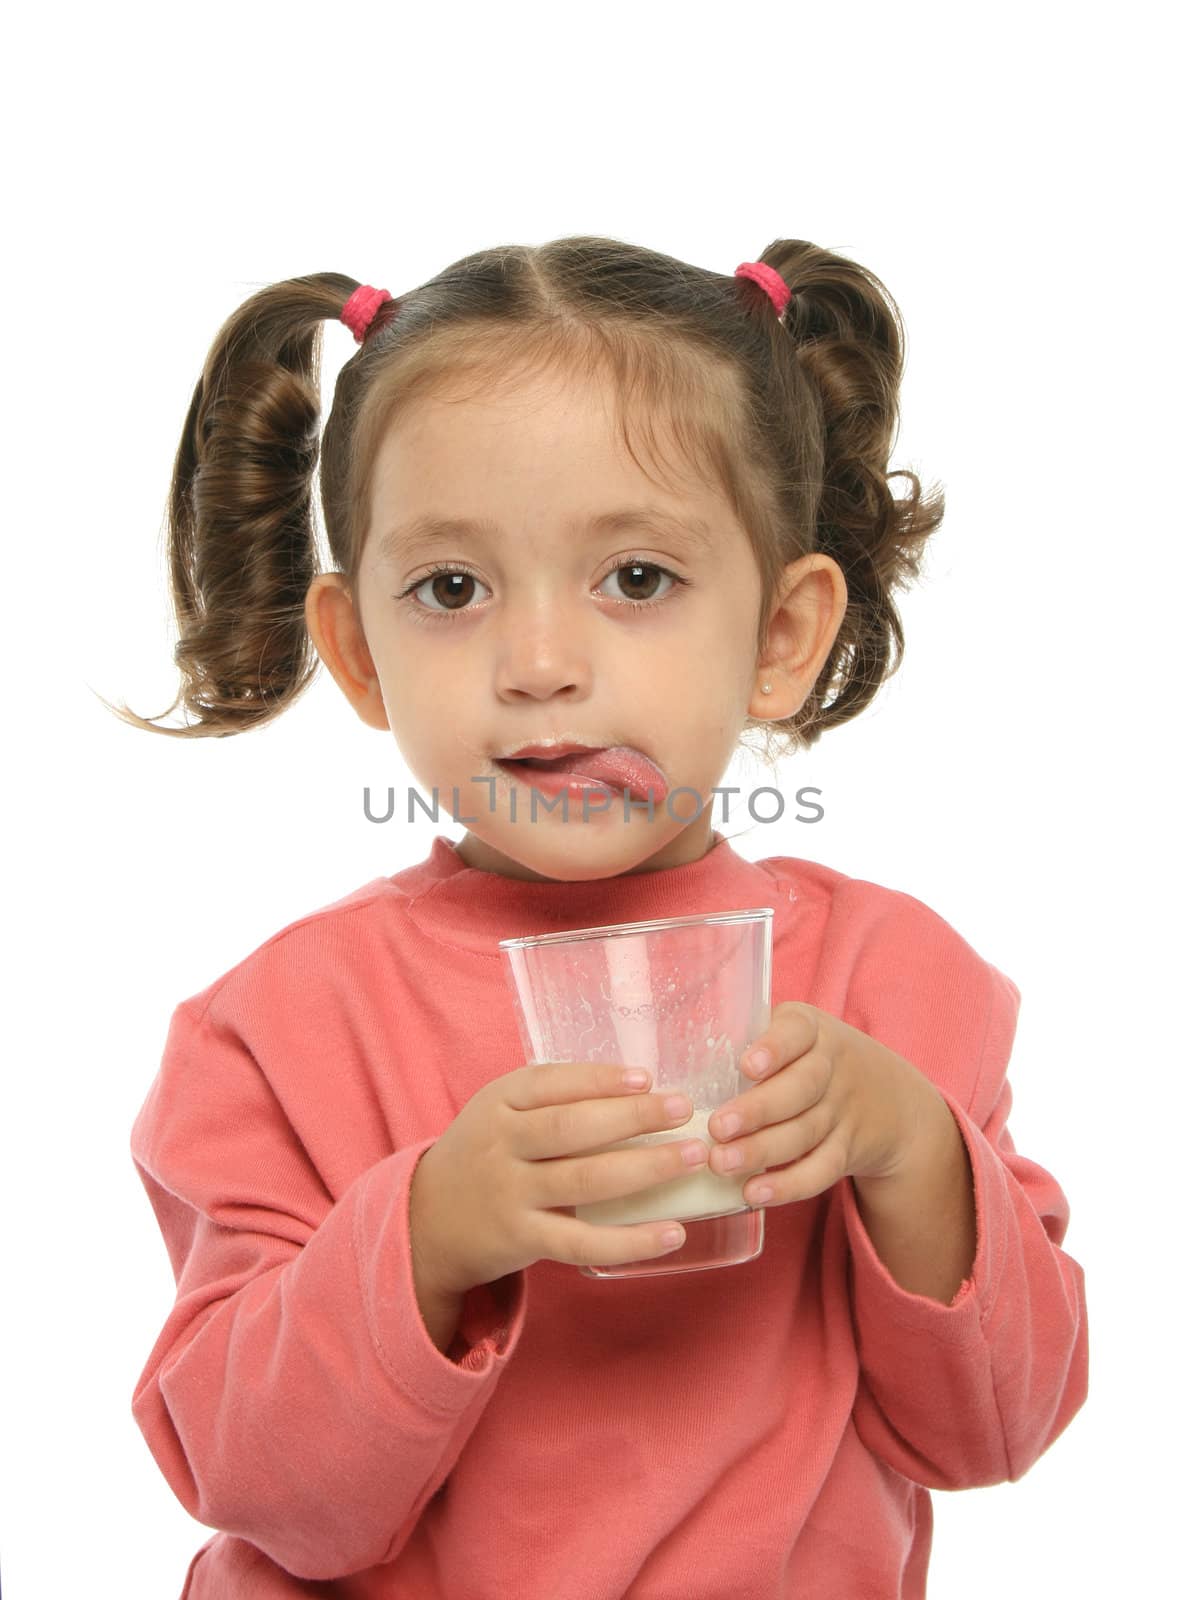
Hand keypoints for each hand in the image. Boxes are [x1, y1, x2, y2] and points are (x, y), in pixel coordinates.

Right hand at [411, 1061, 708, 1294]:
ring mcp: (510, 1194)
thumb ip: (550, 1099)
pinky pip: (583, 1243)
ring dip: (646, 1168)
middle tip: (683, 1109)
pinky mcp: (522, 1239)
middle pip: (573, 1127)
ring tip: (692, 1157)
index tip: (647, 1077)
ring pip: (585, 1180)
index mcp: (498, 1102)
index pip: (552, 1082)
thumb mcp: (499, 1111)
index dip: (600, 1079)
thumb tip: (640, 1089)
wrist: (426, 1220)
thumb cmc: (483, 1154)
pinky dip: (631, 1241)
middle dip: (634, 1117)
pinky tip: (673, 1232)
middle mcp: (501, 1144)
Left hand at [703, 1002, 936, 1209]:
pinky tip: (753, 1194)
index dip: (774, 1049)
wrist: (892, 1098)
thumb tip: (667, 1067)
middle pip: (800, 1089)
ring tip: (721, 1163)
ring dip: (761, 1151)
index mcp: (812, 1030)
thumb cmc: (812, 1059)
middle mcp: (833, 1068)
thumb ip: (747, 1039)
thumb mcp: (795, 1034)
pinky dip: (787, 1186)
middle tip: (716, 1127)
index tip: (747, 1066)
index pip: (797, 1032)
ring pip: (805, 1132)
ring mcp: (844, 1111)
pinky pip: (821, 1171)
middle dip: (757, 1110)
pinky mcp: (848, 1150)